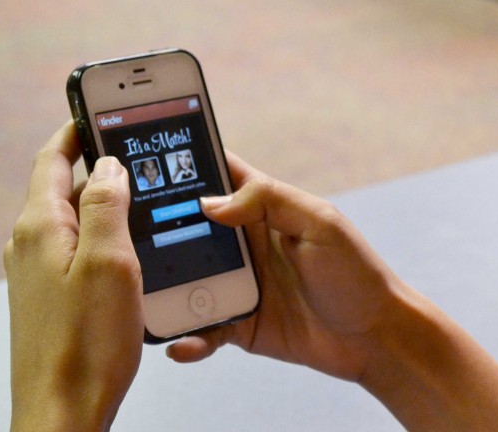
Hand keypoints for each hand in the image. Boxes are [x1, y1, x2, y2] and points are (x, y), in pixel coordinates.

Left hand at [5, 123, 143, 431]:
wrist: (62, 411)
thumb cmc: (85, 345)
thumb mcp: (108, 261)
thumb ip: (107, 204)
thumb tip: (108, 163)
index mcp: (41, 227)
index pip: (53, 158)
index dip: (78, 128)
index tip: (101, 108)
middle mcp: (34, 244)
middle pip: (67, 185)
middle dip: (103, 165)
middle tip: (143, 153)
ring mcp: (42, 271)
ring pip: (79, 219)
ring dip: (111, 204)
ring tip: (149, 200)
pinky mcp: (55, 294)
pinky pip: (83, 249)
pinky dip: (110, 237)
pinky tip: (138, 250)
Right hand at [168, 154, 497, 431]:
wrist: (376, 337)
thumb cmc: (357, 273)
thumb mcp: (321, 223)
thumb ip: (270, 200)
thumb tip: (210, 202)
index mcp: (265, 209)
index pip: (218, 176)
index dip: (183, 164)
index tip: (142, 155)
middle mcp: (245, 243)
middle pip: (187, 228)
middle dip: (154, 228)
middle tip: (121, 231)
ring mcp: (239, 284)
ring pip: (185, 279)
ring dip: (162, 285)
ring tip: (140, 292)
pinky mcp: (238, 324)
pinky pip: (202, 328)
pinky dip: (188, 336)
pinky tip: (180, 343)